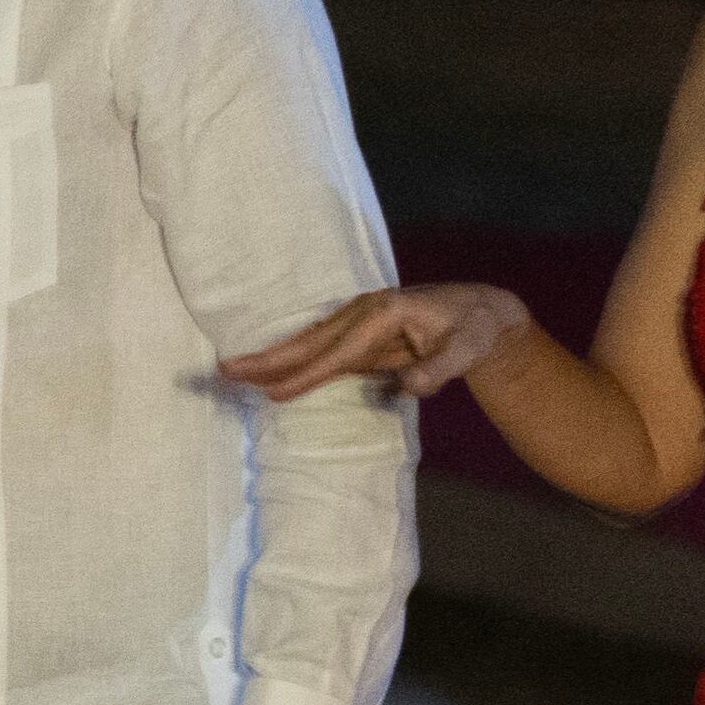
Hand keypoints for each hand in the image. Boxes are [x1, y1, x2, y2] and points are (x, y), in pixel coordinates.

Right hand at [219, 284, 527, 404]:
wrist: (479, 313)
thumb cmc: (473, 329)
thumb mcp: (467, 349)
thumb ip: (440, 370)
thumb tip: (410, 387)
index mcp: (386, 313)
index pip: (339, 351)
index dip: (307, 373)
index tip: (274, 391)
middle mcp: (365, 312)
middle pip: (310, 340)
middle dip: (268, 358)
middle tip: (225, 371)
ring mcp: (358, 322)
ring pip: (308, 343)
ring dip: (270, 359)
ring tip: (231, 372)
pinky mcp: (358, 337)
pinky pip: (319, 352)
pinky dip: (292, 362)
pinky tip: (268, 374)